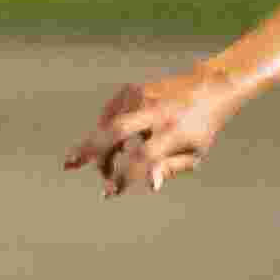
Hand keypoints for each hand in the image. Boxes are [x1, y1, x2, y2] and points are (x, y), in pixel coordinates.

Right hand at [64, 68, 238, 196]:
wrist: (211, 87)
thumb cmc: (202, 129)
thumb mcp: (194, 154)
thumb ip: (170, 169)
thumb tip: (151, 185)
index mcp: (175, 131)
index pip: (144, 156)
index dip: (125, 175)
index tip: (110, 192)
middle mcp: (157, 110)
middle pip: (116, 130)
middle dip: (91, 150)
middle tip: (69, 165)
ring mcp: (143, 96)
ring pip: (108, 123)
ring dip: (98, 148)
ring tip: (98, 169)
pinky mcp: (133, 88)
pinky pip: (109, 114)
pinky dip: (103, 131)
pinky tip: (105, 148)